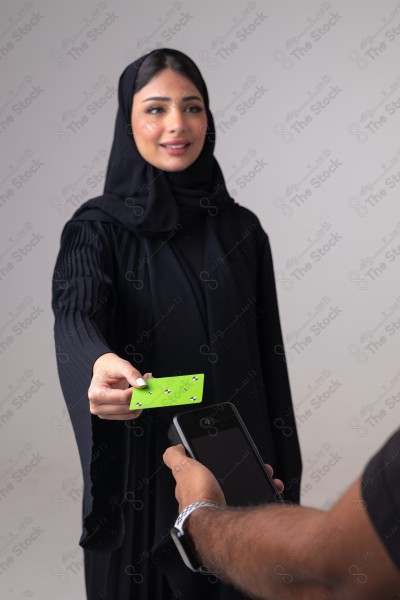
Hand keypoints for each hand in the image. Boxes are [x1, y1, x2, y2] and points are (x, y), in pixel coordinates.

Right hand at [88, 352, 151, 419]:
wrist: (103, 371)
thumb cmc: (109, 368)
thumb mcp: (120, 365)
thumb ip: (132, 374)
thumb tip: (143, 385)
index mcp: (95, 394)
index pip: (122, 397)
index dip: (136, 391)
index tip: (146, 382)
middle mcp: (97, 407)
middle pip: (126, 407)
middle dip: (140, 395)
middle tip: (149, 382)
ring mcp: (104, 413)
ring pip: (130, 413)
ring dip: (140, 401)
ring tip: (144, 387)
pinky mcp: (112, 415)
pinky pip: (130, 415)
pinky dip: (138, 406)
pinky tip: (139, 395)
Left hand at [163, 445, 284, 511]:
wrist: (216, 526)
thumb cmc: (198, 498)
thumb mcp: (183, 468)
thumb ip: (174, 457)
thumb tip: (174, 448)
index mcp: (191, 490)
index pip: (201, 475)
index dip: (214, 465)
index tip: (227, 457)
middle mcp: (204, 503)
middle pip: (223, 483)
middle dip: (238, 473)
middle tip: (250, 466)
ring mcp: (222, 511)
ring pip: (241, 492)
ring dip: (254, 482)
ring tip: (264, 475)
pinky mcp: (238, 519)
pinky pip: (253, 504)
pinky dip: (264, 493)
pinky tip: (270, 488)